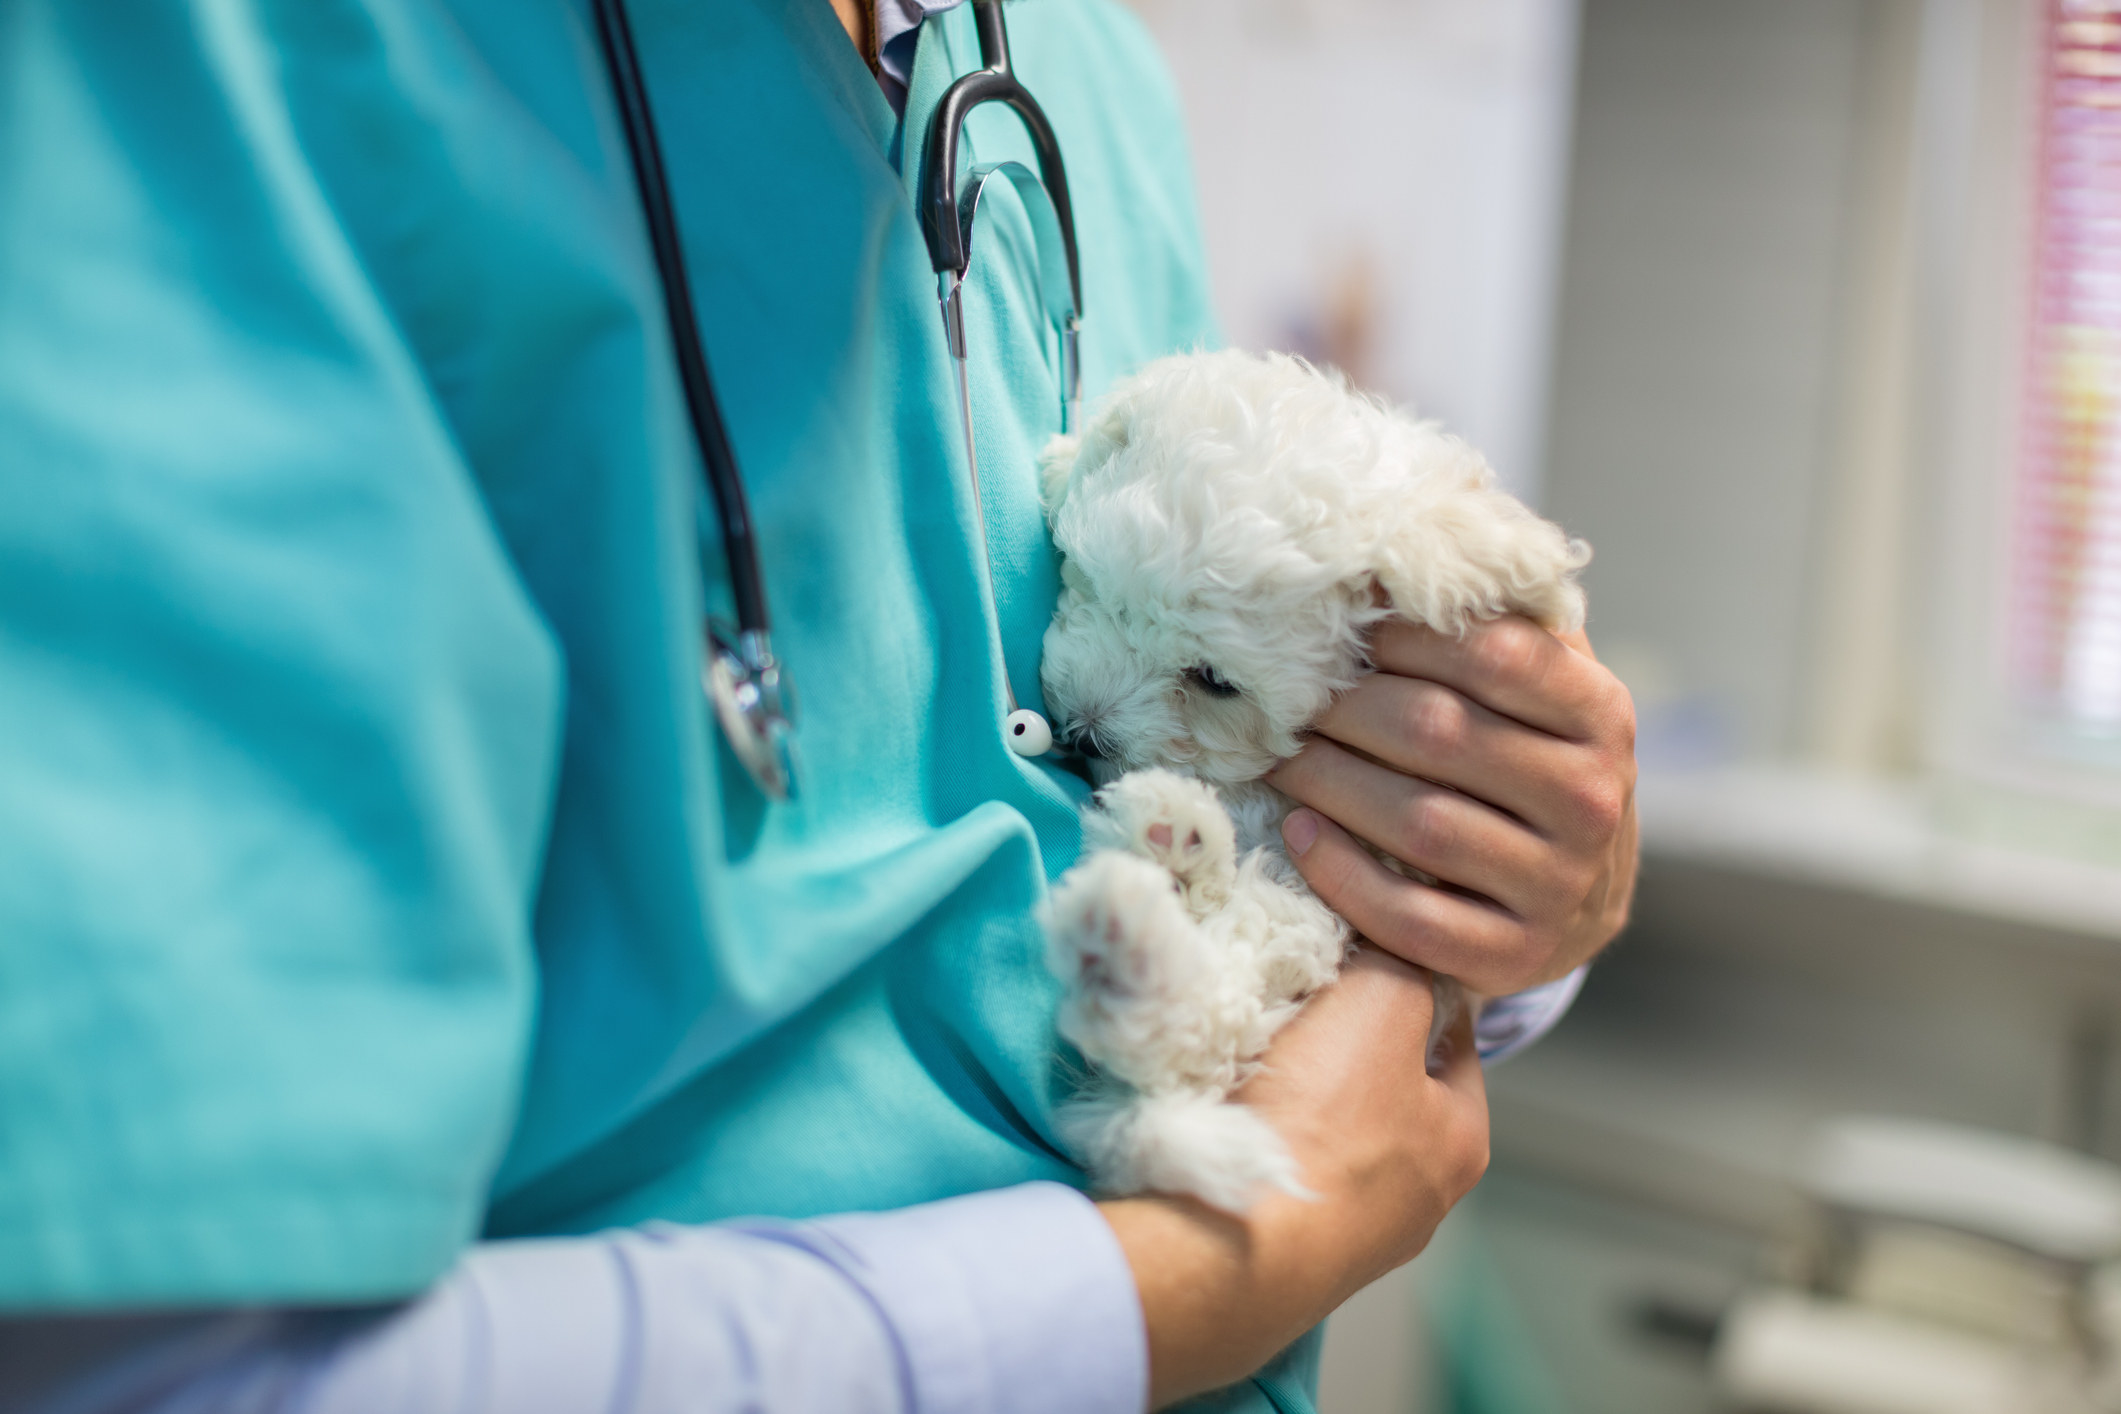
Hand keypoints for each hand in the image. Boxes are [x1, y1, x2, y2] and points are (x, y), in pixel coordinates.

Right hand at [1099, 949, 1486, 1406]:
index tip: (1368, 951)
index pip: (1453, 1038)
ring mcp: (1345, 1237)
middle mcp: (1416, 1201)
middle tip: (1302, 996)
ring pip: (1327, 1134)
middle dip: (1346, 1042)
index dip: (1414, 984)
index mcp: (1460, 1141)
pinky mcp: (1280, 1250)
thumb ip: (1399, 961)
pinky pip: (1276, 1170)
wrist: (1230, 1239)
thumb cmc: (1322, 1121)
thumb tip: (1387, 940)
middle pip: (1386, 1088)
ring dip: (1295, 1093)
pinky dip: (1256, 1137)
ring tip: (1254, 1049)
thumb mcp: (1381, 1002)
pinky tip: (1227, 1109)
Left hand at [1267, 617, 1637, 994]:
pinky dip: (1340, 873)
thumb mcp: (1540, 683)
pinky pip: (1408, 917)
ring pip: (1418, 824)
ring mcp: (1556, 886)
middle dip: (1344, 707)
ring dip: (1328, 782)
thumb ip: (1494, 615)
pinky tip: (1299, 830)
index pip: (1496, 654)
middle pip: (1439, 735)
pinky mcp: (1513, 958)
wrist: (1578, 896)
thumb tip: (1410, 533)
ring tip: (1276, 754)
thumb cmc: (1531, 762)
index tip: (1343, 625)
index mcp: (1603, 714)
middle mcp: (1593, 800)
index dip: (1405, 633)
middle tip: (1282, 694)